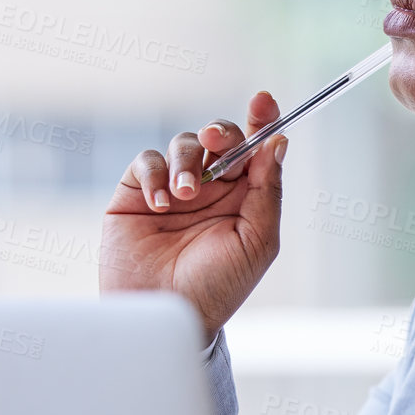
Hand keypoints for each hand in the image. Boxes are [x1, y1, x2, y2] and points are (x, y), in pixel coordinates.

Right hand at [99, 92, 286, 348]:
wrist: (165, 314)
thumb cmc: (216, 287)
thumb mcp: (256, 242)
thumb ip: (267, 192)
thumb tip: (277, 143)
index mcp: (245, 197)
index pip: (256, 148)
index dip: (262, 119)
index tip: (263, 101)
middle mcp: (212, 188)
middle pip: (221, 138)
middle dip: (222, 132)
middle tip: (217, 142)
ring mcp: (174, 189)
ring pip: (184, 145)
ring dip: (186, 163)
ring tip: (185, 196)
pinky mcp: (137, 194)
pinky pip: (148, 161)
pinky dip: (155, 175)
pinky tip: (160, 205)